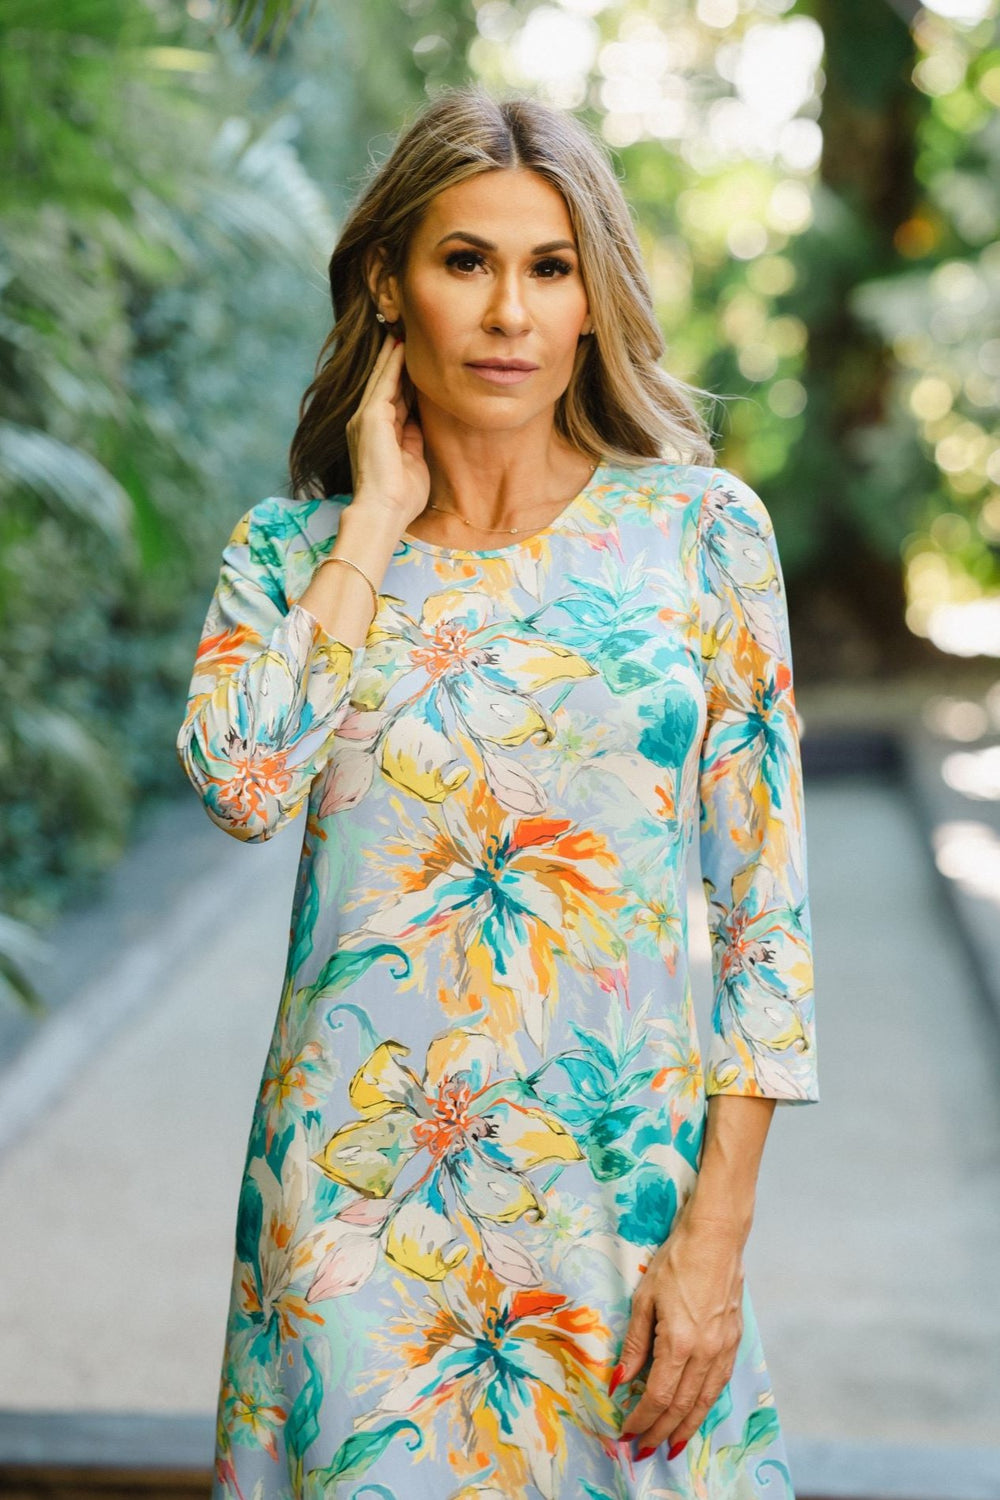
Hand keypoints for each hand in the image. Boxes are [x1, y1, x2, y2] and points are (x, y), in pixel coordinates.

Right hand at [345, 331, 429, 529]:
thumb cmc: (402, 497)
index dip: (402, 379)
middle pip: (384, 384)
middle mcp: (366, 423)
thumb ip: (413, 438)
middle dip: (394, 361)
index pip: (393, 399)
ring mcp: (365, 418)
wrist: (385, 511)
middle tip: (405, 334)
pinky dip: (392, 365)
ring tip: (402, 332)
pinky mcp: (370, 417)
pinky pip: (384, 384)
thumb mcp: (412, 460)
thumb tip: (420, 420)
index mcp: (378, 435)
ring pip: (382, 379)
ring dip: (392, 356)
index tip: (414, 359)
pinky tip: (400, 347)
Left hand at [614, 1206, 744, 1456]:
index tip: (628, 1432)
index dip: (642, 1418)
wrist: (716, 1238)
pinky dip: (706, 1404)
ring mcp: (723, 1348)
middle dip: (662, 1431)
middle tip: (645, 1450)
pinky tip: (697, 1412)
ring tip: (672, 1445)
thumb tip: (621, 1380)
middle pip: (682, 1405)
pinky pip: (719, 1383)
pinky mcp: (734, 1340)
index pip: (659, 1395)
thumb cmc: (676, 1261)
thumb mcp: (644, 1299)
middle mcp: (705, 1352)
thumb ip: (634, 1344)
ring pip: (705, 1400)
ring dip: (687, 1426)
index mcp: (678, 1342)